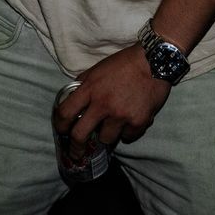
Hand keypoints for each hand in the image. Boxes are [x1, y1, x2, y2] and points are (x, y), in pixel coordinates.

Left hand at [53, 45, 170, 151]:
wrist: (155, 61)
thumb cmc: (124, 63)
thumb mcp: (98, 69)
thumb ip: (84, 84)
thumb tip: (72, 98)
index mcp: (90, 88)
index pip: (65, 112)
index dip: (60, 125)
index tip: (62, 131)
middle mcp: (103, 104)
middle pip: (80, 135)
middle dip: (76, 148)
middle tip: (76, 153)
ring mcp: (121, 115)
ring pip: (105, 139)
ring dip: (107, 134)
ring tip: (113, 125)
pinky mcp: (138, 122)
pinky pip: (127, 137)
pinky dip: (127, 131)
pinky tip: (130, 120)